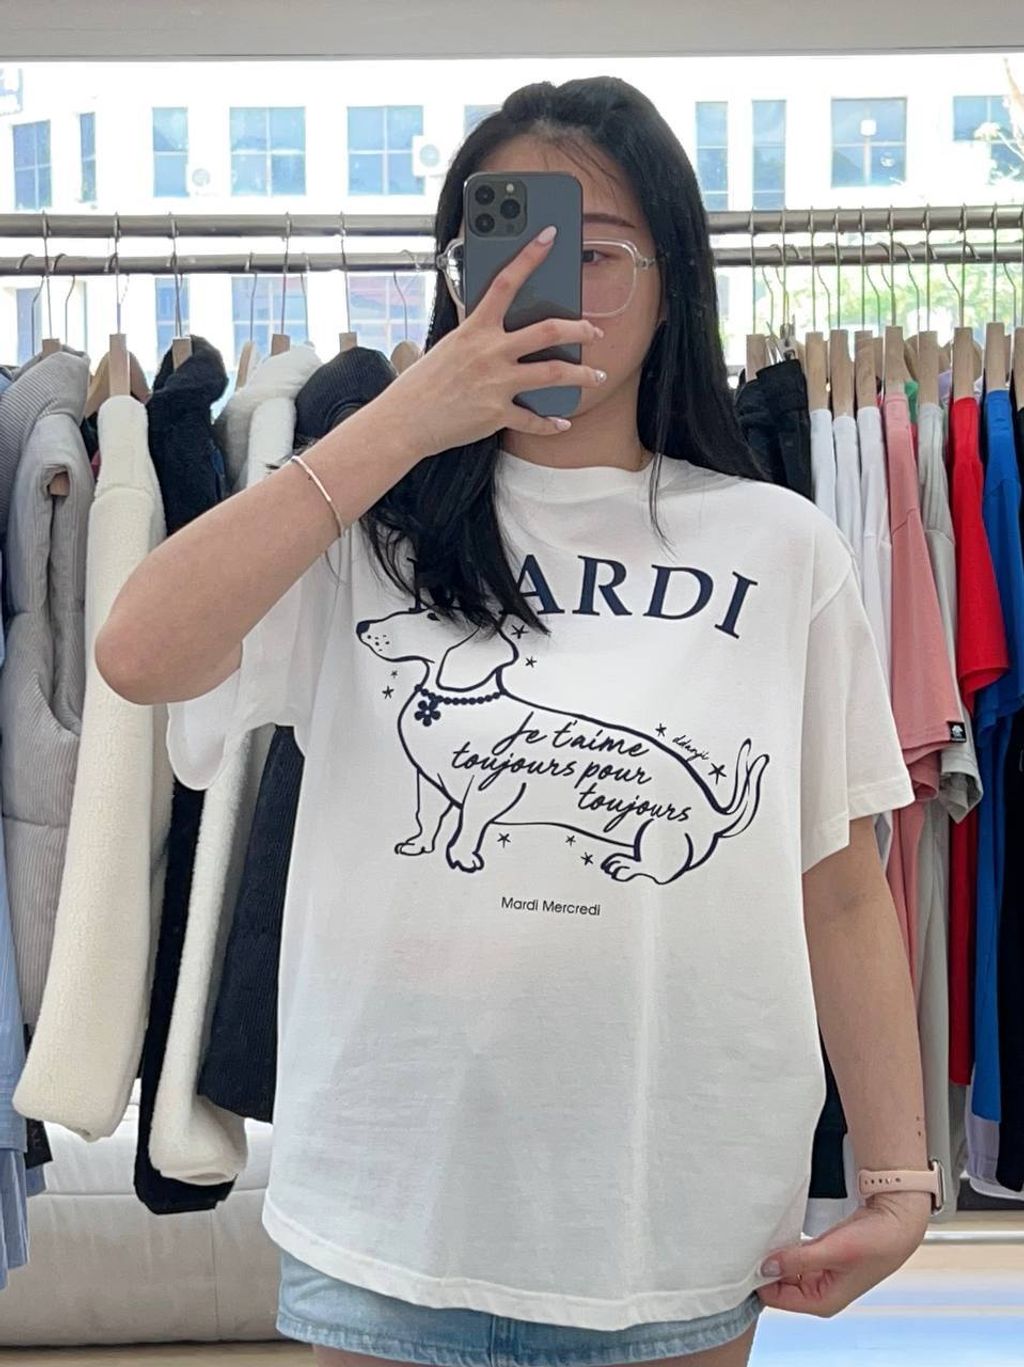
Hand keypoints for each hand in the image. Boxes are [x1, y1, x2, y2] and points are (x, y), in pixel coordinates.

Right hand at [370, 226, 606, 459]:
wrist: (406, 420)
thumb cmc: (424, 383)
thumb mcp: (450, 346)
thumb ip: (477, 334)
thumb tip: (498, 326)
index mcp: (475, 329)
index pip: (506, 282)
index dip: (529, 256)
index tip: (549, 236)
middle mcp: (490, 352)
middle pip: (547, 331)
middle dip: (578, 329)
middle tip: (594, 331)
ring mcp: (496, 383)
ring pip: (553, 374)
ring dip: (581, 374)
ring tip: (596, 376)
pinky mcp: (497, 413)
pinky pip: (533, 420)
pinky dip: (551, 424)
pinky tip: (561, 423)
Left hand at [756, 1191, 930, 1316]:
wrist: (894, 1223)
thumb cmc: (873, 1242)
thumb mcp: (831, 1251)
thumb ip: (797, 1260)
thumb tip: (766, 1267)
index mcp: (822, 1302)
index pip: (776, 1298)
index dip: (759, 1280)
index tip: (746, 1257)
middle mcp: (818, 1293)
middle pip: (778, 1285)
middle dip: (765, 1267)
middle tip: (749, 1244)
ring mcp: (819, 1276)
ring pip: (784, 1270)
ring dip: (774, 1257)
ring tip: (760, 1238)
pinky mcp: (820, 1259)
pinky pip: (793, 1258)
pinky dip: (784, 1249)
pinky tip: (776, 1236)